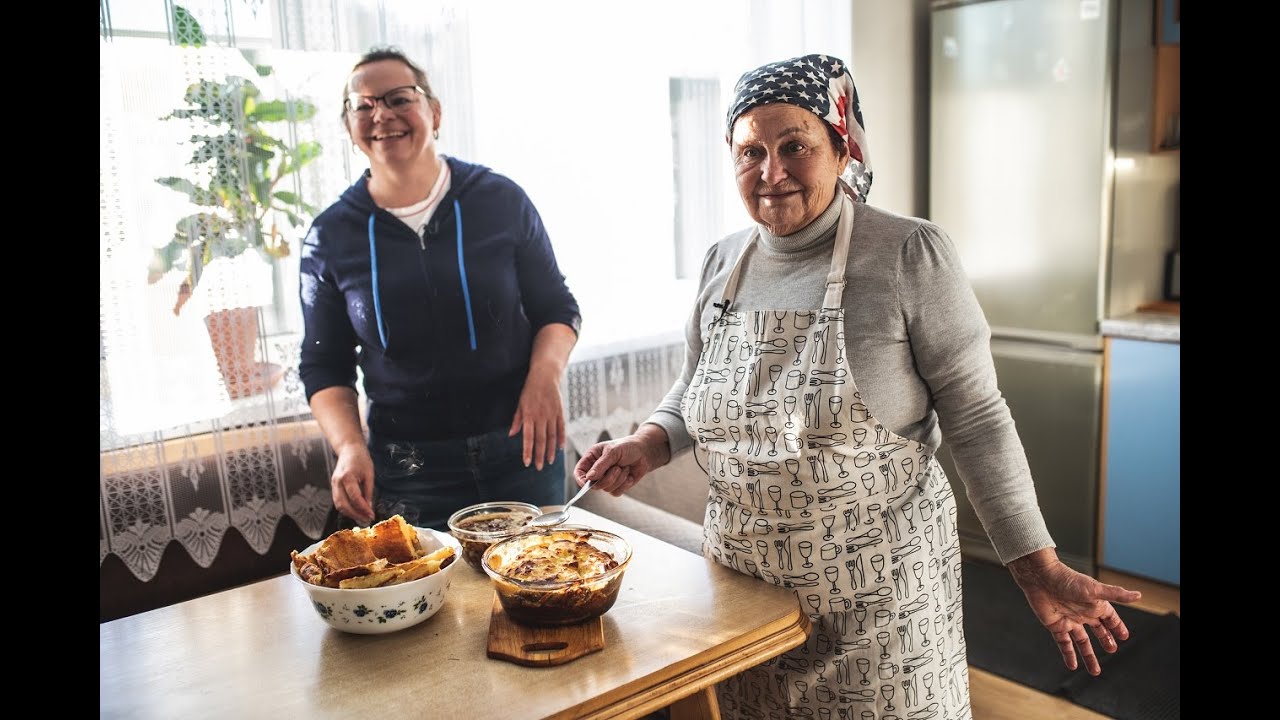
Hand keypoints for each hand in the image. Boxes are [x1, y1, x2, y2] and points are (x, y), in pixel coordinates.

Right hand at [330, 445, 374, 524]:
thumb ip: (369, 491)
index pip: (355, 498)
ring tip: (362, 517)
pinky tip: (356, 510)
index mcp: (347, 477)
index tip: (371, 515)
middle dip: (355, 515)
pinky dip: (346, 508)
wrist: (349, 449)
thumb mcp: (369, 474)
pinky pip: (338, 501)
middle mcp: (337, 482)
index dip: (363, 509)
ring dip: (350, 513)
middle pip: (344, 505)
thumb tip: (369, 507)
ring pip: (339, 505)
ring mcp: (334, 484)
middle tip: (366, 519)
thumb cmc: (361, 459)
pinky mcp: (334, 486)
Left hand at [508, 368, 564, 470]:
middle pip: (541, 440)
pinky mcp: (560, 412)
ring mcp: (552, 415)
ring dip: (550, 450)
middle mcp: (541, 417)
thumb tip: (512, 434)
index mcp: (529, 415)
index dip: (528, 451)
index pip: (528, 438)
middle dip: (540, 455)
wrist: (545, 376)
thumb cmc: (530, 390)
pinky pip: (561, 428)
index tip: (527, 462)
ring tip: (549, 461)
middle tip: (539, 467)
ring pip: (552, 437)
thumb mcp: (520, 404)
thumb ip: (517, 420)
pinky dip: (561, 439)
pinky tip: (559, 448)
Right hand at [573, 434, 662, 496]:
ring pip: (606, 489)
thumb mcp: (613, 452)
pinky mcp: (616, 486)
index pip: (579, 472)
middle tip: (617, 468)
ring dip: (618, 479)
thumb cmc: (627, 447)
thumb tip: (590, 477)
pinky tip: (628, 475)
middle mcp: (597, 470)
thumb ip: (601, 465)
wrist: (644, 452)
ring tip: (624, 468)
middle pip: (593, 485)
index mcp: (591, 458)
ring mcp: (606, 479)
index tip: (588, 482)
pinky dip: (624, 484)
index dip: (581, 479)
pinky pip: (616, 492)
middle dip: (607, 478)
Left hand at [1007, 548, 1142, 675]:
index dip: (1117, 626)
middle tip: (1112, 650)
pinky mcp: (1055, 626)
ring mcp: (1069, 620)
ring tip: (1095, 671)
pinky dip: (1068, 655)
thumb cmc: (1068, 580)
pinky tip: (1072, 666)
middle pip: (1097, 631)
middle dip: (1105, 640)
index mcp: (1095, 604)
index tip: (1124, 637)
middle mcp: (1083, 613)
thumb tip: (1138, 595)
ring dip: (1088, 656)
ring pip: (1082, 642)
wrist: (1040, 578)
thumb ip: (1116, 595)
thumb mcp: (1094, 589)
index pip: (1110, 618)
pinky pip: (1063, 643)